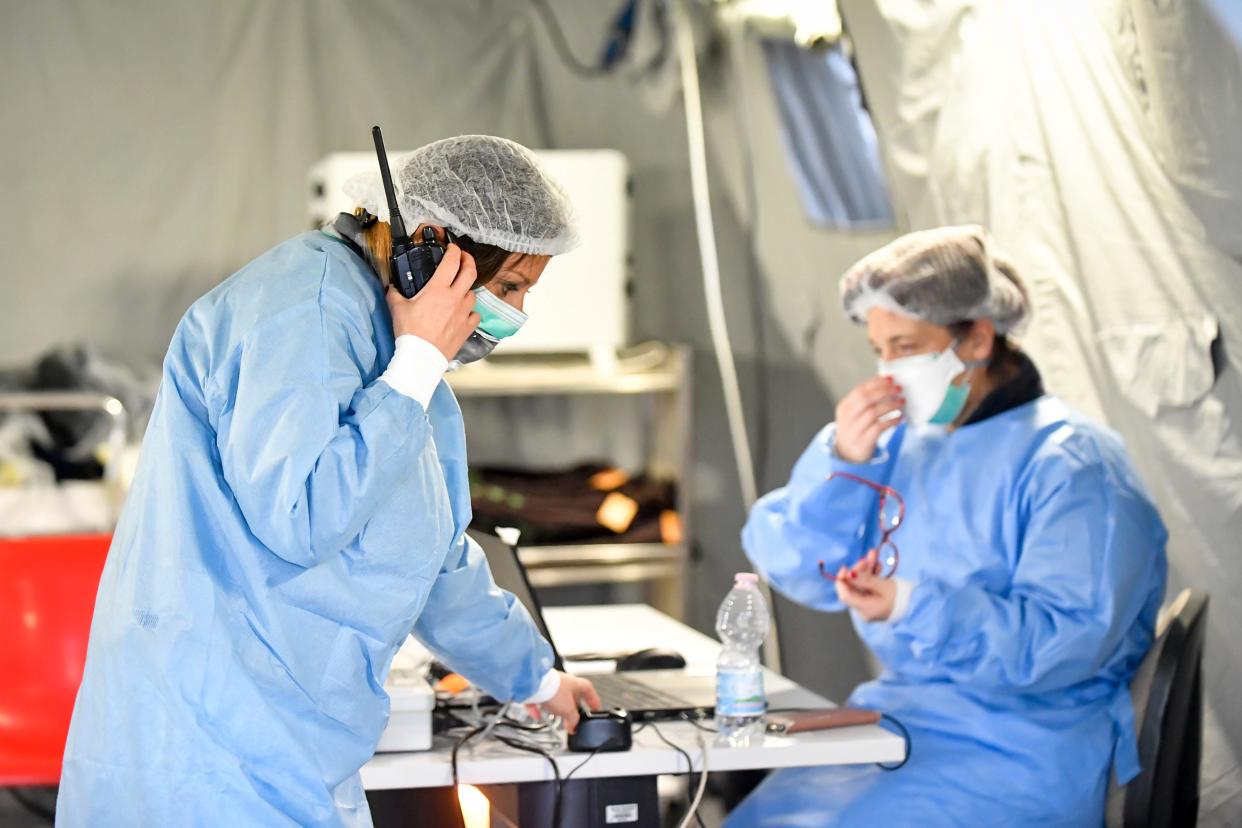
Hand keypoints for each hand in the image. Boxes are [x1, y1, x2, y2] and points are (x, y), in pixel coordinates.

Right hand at [386, 244, 479, 358]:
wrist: (422, 356)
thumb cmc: (411, 334)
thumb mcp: (397, 309)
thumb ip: (394, 294)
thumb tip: (390, 287)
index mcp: (438, 289)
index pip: (451, 262)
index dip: (454, 250)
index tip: (453, 248)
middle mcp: (454, 298)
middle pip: (470, 272)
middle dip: (469, 260)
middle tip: (464, 257)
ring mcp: (463, 313)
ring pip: (473, 293)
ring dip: (467, 288)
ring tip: (460, 289)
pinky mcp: (468, 327)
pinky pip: (475, 314)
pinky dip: (471, 311)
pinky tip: (464, 312)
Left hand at [540, 672, 600, 734]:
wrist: (534, 685)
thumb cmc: (553, 690)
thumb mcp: (569, 710)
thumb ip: (574, 720)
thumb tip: (573, 726)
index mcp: (576, 683)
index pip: (589, 691)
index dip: (594, 701)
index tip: (595, 709)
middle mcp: (565, 682)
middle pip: (572, 697)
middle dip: (573, 710)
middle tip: (573, 720)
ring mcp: (551, 685)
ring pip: (557, 699)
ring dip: (557, 709)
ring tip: (556, 718)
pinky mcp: (539, 688)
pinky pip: (541, 700)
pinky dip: (540, 709)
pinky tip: (538, 714)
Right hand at [834, 376, 904, 463]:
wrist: (847, 454)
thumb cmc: (856, 429)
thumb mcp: (854, 414)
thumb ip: (866, 401)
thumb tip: (889, 384)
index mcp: (844, 407)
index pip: (860, 390)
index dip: (876, 383)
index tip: (891, 378)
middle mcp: (847, 418)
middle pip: (865, 400)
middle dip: (884, 392)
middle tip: (898, 388)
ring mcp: (854, 430)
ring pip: (872, 413)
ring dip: (890, 405)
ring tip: (902, 402)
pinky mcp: (863, 441)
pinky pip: (879, 428)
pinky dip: (891, 421)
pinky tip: (900, 418)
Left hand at [834, 549, 896, 621]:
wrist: (914, 604)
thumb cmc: (900, 597)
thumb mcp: (883, 586)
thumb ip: (865, 580)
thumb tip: (850, 574)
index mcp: (864, 608)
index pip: (844, 596)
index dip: (842, 581)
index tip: (845, 567)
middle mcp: (863, 608)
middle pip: (854, 587)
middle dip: (859, 570)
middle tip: (867, 557)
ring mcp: (868, 604)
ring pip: (861, 584)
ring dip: (866, 569)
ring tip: (873, 556)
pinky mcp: (873, 599)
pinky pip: (867, 586)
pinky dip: (871, 575)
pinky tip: (878, 566)